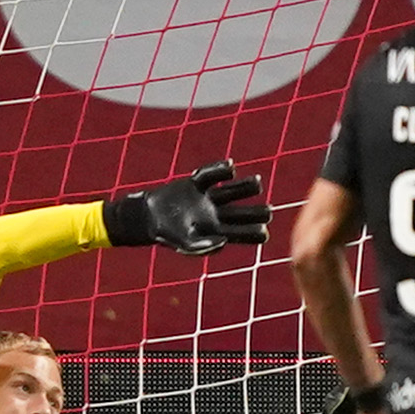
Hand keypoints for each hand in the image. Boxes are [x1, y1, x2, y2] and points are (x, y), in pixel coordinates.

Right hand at [101, 159, 270, 255]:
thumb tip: (225, 242)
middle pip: (242, 212)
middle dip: (256, 212)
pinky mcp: (196, 183)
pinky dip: (220, 170)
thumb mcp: (185, 245)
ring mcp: (207, 197)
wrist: (147, 217)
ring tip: (257, 184)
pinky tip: (231, 167)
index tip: (264, 233)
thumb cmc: (167, 235)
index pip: (241, 233)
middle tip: (268, 212)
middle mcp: (216, 213)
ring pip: (233, 191)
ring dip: (246, 187)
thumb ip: (204, 247)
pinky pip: (211, 175)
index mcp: (217, 230)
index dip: (254, 233)